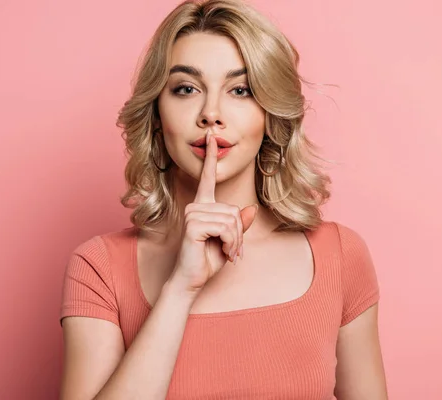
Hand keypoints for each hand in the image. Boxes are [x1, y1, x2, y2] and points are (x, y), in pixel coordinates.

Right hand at [169, 131, 257, 294]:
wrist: (191, 280)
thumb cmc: (208, 260)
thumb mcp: (230, 241)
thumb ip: (239, 225)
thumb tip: (250, 208)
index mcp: (203, 206)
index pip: (207, 177)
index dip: (211, 157)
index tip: (213, 137)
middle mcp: (196, 206)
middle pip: (234, 210)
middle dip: (238, 235)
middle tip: (232, 251)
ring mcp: (192, 213)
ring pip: (232, 220)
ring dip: (235, 241)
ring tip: (227, 253)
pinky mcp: (193, 224)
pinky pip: (226, 228)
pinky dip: (230, 244)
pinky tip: (222, 252)